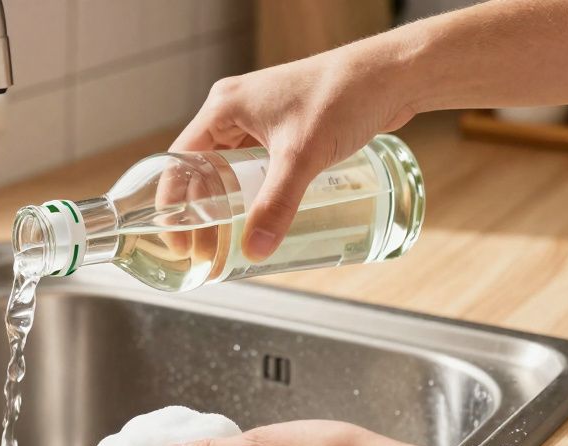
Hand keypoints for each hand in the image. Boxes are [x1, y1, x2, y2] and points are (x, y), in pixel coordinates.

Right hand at [173, 44, 416, 260]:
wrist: (393, 75)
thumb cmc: (344, 95)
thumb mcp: (302, 155)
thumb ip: (278, 204)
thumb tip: (256, 248)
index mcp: (224, 106)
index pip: (180, 159)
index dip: (173, 201)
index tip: (176, 236)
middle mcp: (235, 110)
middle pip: (202, 168)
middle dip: (198, 209)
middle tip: (201, 248)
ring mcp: (260, 119)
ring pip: (229, 169)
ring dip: (225, 202)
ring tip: (223, 240)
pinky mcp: (284, 129)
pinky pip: (255, 166)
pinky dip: (250, 192)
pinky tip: (255, 216)